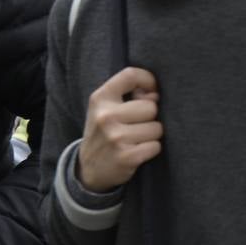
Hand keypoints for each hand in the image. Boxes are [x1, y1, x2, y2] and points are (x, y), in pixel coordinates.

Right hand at [78, 67, 162, 192]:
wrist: (88, 169)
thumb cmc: (106, 131)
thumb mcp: (108, 108)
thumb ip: (131, 94)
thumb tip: (156, 95)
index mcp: (100, 98)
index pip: (130, 75)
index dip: (148, 81)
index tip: (150, 93)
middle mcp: (105, 116)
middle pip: (151, 107)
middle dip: (150, 117)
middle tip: (136, 126)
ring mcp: (115, 137)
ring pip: (157, 128)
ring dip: (152, 135)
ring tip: (136, 139)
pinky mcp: (126, 157)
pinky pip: (156, 146)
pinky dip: (151, 150)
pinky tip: (137, 152)